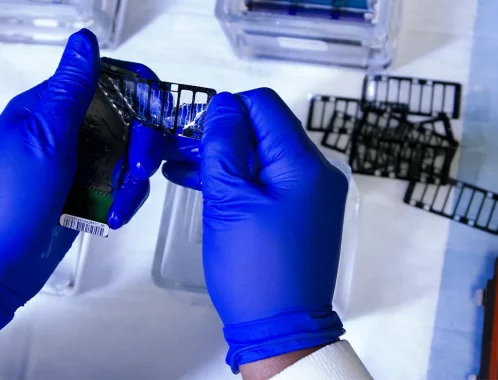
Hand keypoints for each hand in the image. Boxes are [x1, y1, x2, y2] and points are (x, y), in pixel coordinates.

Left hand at [0, 30, 179, 362]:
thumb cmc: (10, 200)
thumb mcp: (43, 140)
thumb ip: (71, 92)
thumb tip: (85, 41)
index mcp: (51, 107)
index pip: (107, 80)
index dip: (139, 93)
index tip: (157, 117)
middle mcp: (69, 130)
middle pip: (128, 120)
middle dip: (142, 146)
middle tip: (140, 171)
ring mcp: (79, 163)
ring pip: (130, 156)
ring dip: (134, 181)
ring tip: (121, 208)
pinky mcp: (89, 192)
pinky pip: (123, 185)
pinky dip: (126, 200)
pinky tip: (115, 218)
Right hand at [164, 89, 348, 373]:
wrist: (282, 328)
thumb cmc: (254, 269)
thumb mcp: (229, 202)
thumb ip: (224, 145)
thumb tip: (224, 104)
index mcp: (304, 163)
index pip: (264, 106)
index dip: (225, 110)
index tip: (193, 130)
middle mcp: (318, 171)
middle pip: (265, 130)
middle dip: (222, 135)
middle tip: (179, 150)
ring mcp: (314, 193)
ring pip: (265, 156)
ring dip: (226, 159)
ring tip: (183, 168)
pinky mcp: (305, 212)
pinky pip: (271, 182)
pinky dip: (242, 180)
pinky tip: (205, 186)